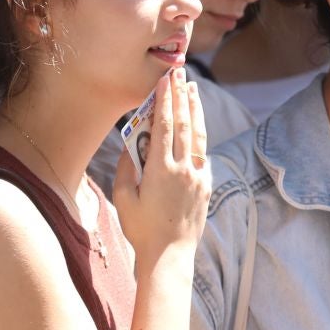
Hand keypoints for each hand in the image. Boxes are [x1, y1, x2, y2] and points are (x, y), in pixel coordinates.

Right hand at [111, 68, 208, 257]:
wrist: (169, 256)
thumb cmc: (141, 229)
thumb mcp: (124, 198)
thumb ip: (126, 168)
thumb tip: (130, 146)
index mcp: (160, 168)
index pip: (164, 124)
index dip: (165, 99)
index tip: (165, 80)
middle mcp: (182, 168)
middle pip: (184, 123)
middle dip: (181, 95)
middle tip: (181, 74)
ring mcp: (197, 176)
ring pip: (198, 135)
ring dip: (196, 110)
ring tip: (194, 90)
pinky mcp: (205, 185)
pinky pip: (202, 155)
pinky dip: (199, 137)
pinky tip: (197, 127)